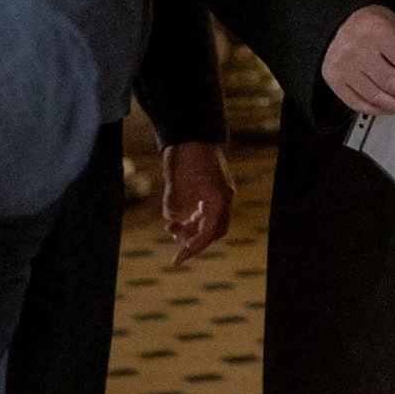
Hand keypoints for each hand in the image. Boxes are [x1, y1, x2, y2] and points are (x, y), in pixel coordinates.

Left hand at [162, 140, 231, 265]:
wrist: (192, 133)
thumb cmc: (185, 157)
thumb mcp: (173, 183)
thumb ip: (172, 204)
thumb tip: (170, 219)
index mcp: (219, 199)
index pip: (208, 234)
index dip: (192, 249)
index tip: (176, 260)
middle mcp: (224, 199)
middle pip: (214, 232)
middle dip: (195, 241)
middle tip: (174, 244)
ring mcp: (221, 194)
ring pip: (210, 223)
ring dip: (193, 229)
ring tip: (171, 227)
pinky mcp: (215, 190)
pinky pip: (207, 213)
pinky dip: (194, 219)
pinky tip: (178, 219)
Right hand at [320, 3, 394, 117]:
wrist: (334, 25)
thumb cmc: (370, 24)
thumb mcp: (391, 22)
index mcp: (376, 32)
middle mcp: (358, 52)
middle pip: (392, 83)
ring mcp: (345, 69)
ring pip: (377, 97)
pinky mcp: (336, 82)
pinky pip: (361, 104)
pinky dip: (381, 110)